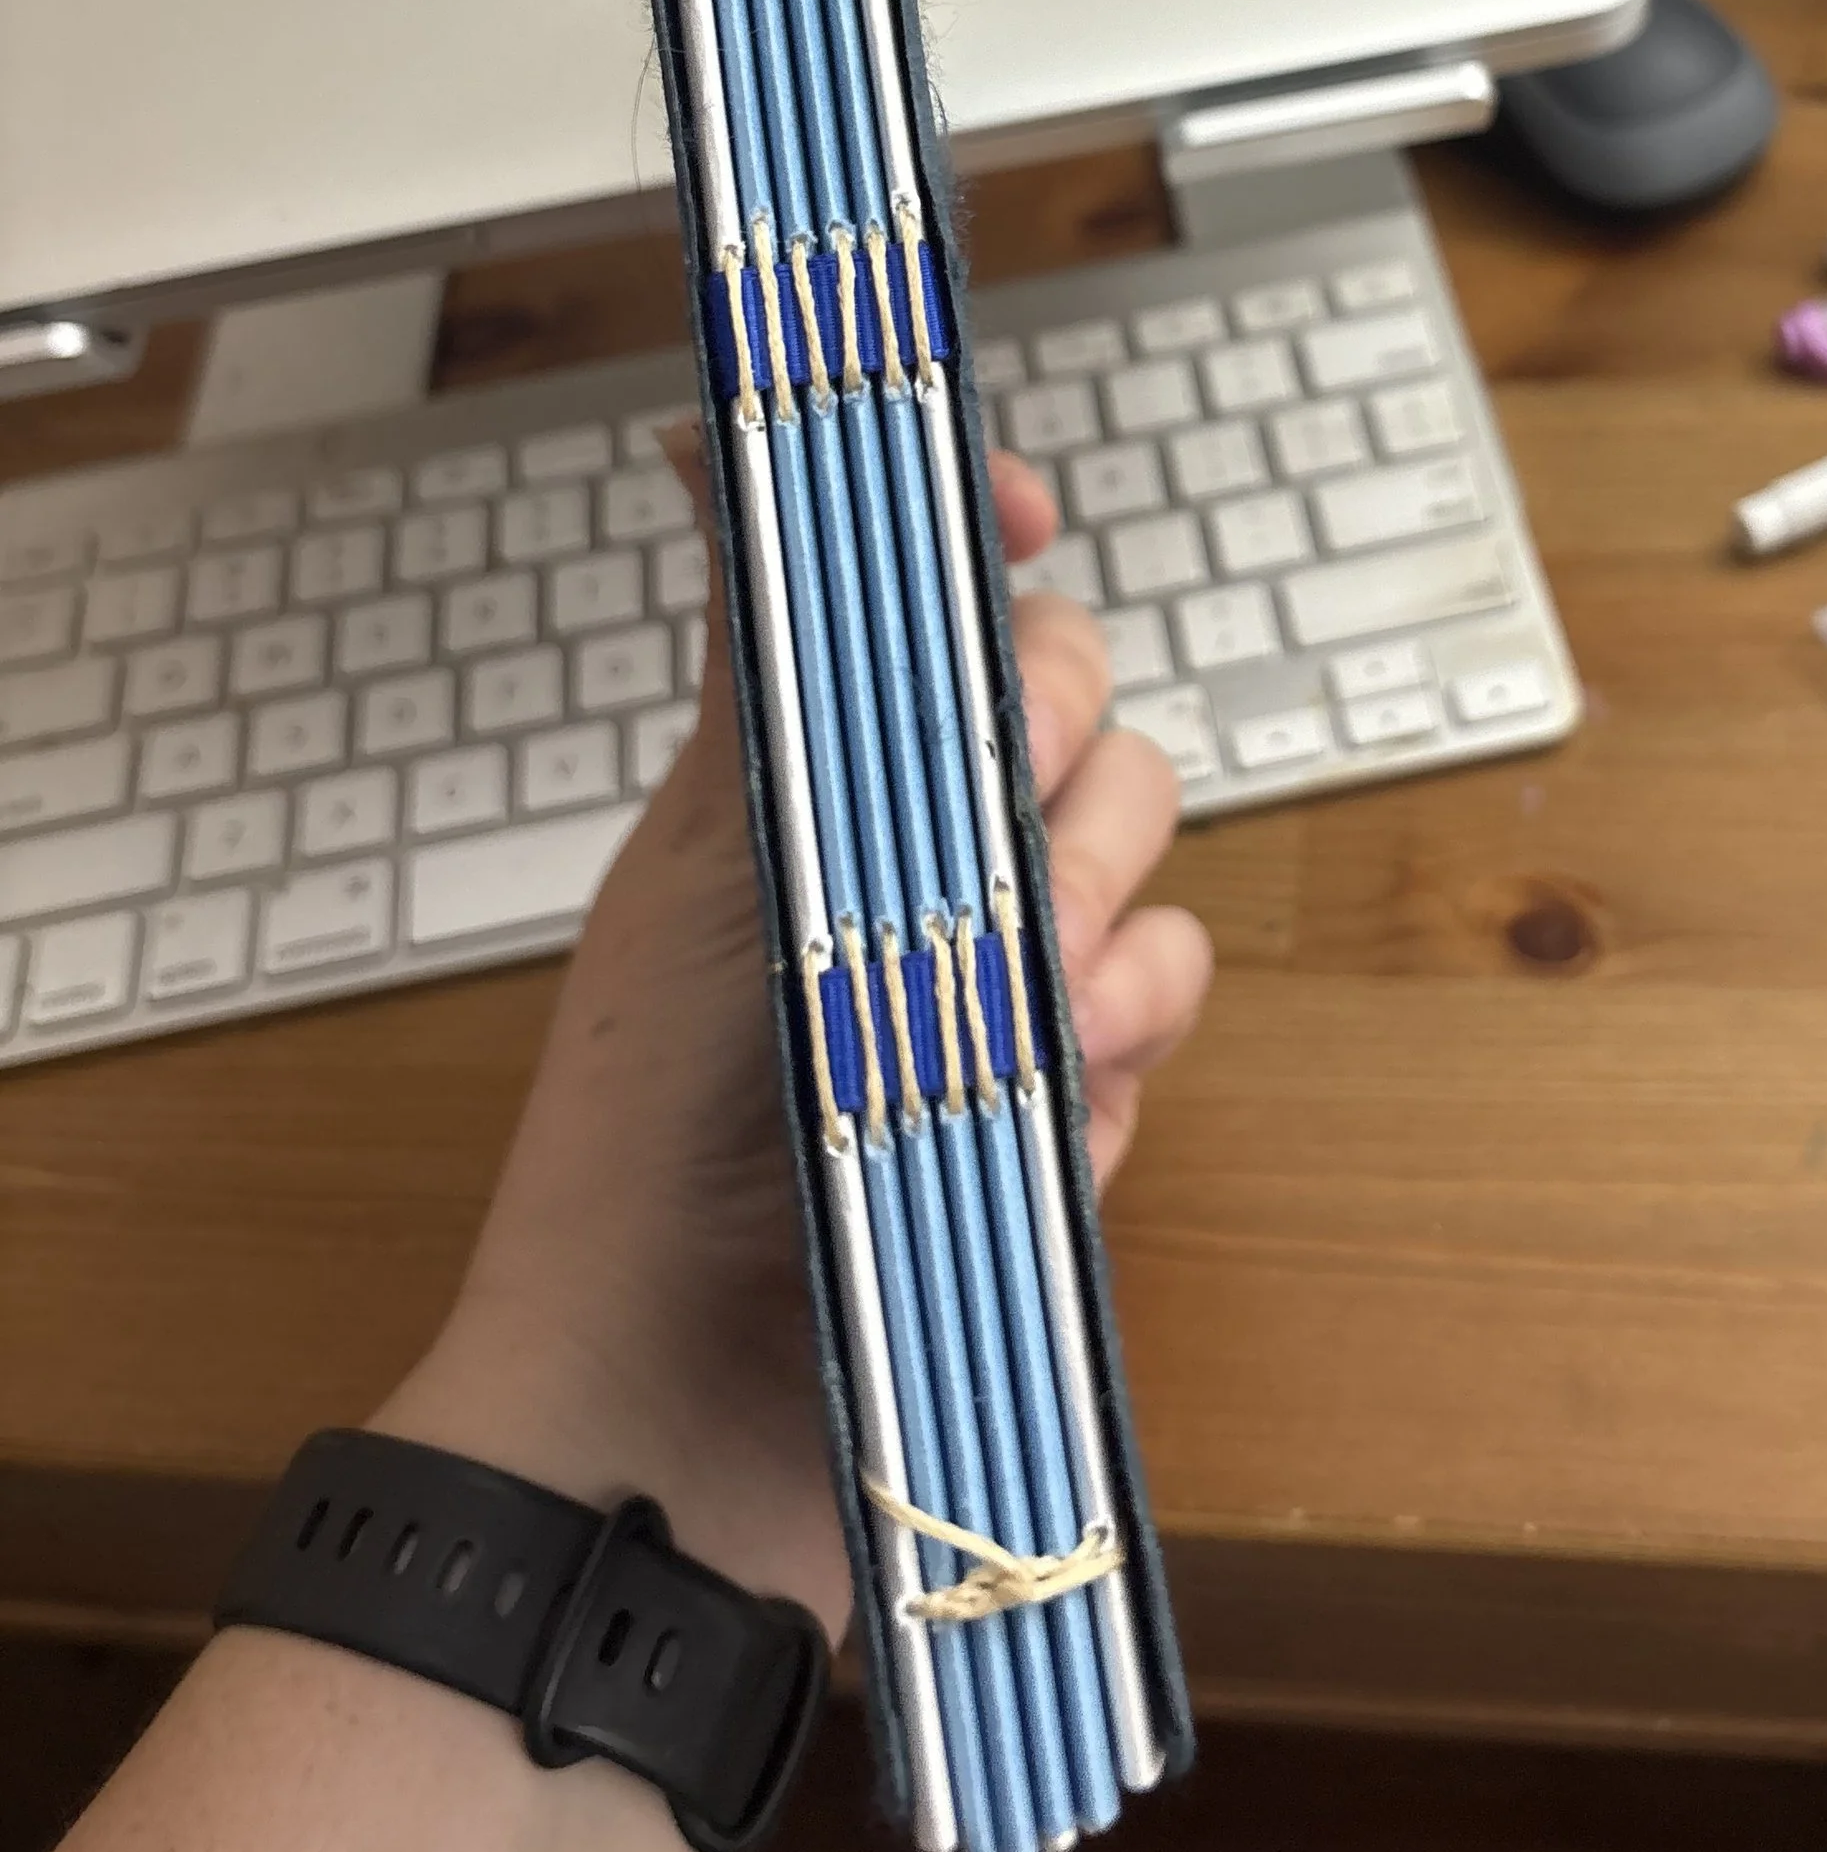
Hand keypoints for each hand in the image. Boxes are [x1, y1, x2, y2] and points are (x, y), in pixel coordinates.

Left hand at [378, 432, 1210, 1637]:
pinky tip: (1054, 1095)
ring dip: (1105, 903)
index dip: (986, 536)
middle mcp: (916, 863)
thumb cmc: (643, 1131)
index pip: (934, 608)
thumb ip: (753, 656)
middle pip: (1070, 709)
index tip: (1017, 504)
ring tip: (1035, 998)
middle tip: (1013, 808)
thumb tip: (711, 438)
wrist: (671, 1414)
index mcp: (815, 781)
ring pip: (1140, 853)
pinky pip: (1160, 1008)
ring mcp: (1001, 982)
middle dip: (1062, 739)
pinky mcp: (1066, 1099)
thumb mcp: (699, 860)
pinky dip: (1120, 1038)